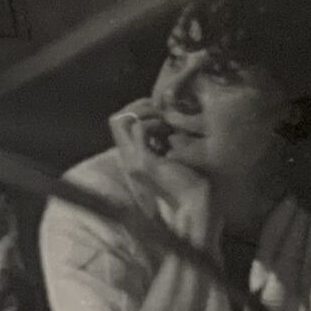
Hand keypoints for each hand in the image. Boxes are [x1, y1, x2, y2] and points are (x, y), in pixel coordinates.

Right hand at [108, 99, 216, 241]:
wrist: (195, 203)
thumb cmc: (188, 178)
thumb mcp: (171, 152)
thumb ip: (161, 137)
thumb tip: (163, 114)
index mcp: (132, 156)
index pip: (119, 123)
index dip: (137, 110)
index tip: (160, 111)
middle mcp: (127, 159)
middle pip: (115, 119)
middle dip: (139, 107)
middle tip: (162, 111)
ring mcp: (132, 161)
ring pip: (121, 120)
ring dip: (145, 113)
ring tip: (165, 120)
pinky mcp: (142, 163)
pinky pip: (138, 129)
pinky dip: (154, 123)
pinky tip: (169, 130)